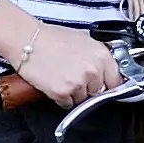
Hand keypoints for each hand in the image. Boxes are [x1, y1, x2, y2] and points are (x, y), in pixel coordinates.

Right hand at [0, 8, 122, 106]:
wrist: (27, 40)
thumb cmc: (51, 38)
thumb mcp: (84, 40)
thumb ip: (98, 57)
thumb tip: (107, 71)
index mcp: (102, 56)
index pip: (116, 82)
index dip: (108, 84)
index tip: (103, 86)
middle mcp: (93, 70)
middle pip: (98, 92)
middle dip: (88, 88)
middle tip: (74, 76)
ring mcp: (79, 83)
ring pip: (83, 100)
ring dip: (74, 93)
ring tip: (61, 76)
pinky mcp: (63, 93)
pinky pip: (67, 104)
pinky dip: (61, 98)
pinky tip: (54, 83)